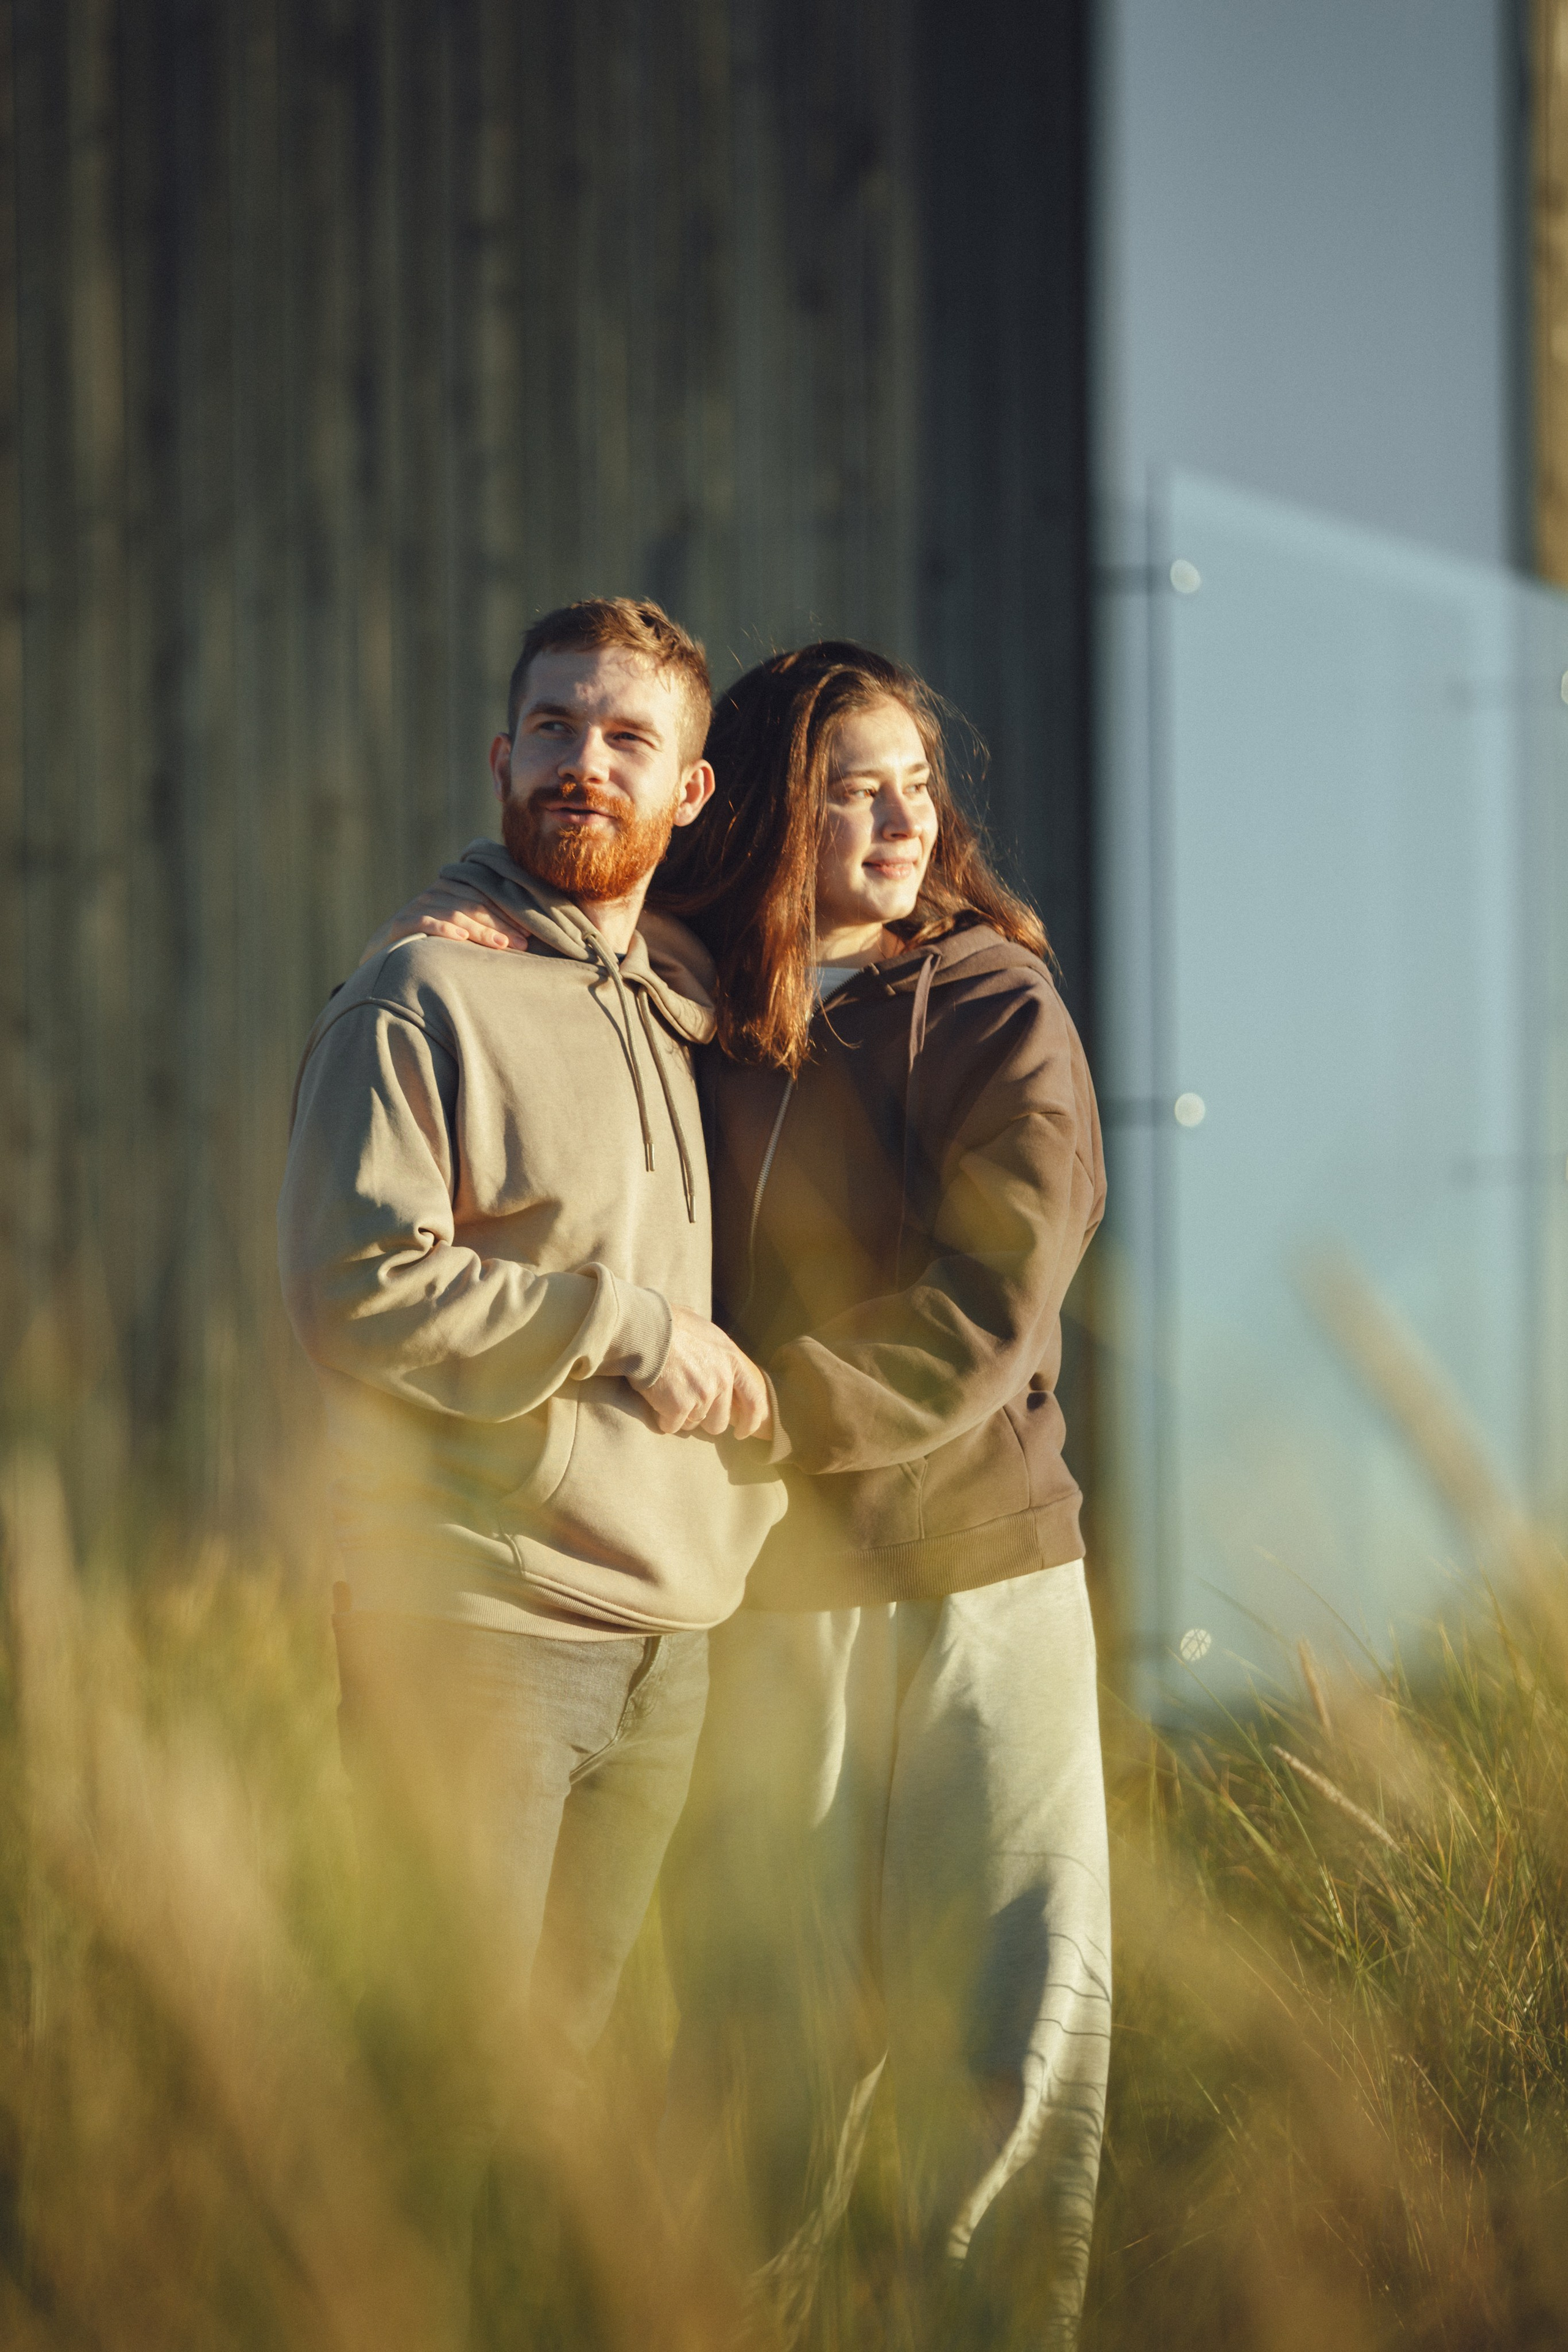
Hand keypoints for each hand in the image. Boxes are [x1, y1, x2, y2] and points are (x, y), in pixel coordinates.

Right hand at [363, 889, 528, 963]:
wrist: (386, 953)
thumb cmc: (430, 943)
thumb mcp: (457, 928)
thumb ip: (480, 922)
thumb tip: (523, 935)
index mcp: (453, 887)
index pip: (485, 896)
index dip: (508, 912)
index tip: (529, 932)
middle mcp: (436, 892)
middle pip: (474, 903)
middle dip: (501, 923)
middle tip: (522, 942)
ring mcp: (418, 905)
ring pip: (455, 912)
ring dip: (480, 929)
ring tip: (502, 944)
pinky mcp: (402, 923)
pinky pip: (426, 922)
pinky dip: (444, 928)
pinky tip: (461, 938)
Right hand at [629, 1306, 772, 1441]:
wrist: (645, 1329)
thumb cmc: (669, 1325)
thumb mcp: (705, 1331)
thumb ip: (717, 1352)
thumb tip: (717, 1355)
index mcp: (732, 1359)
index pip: (754, 1401)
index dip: (750, 1421)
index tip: (741, 1432)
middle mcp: (722, 1379)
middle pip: (720, 1420)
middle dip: (704, 1420)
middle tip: (687, 1408)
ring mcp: (703, 1394)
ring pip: (693, 1423)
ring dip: (679, 1415)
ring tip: (666, 1392)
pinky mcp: (680, 1406)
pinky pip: (672, 1425)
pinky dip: (661, 1417)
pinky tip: (655, 1397)